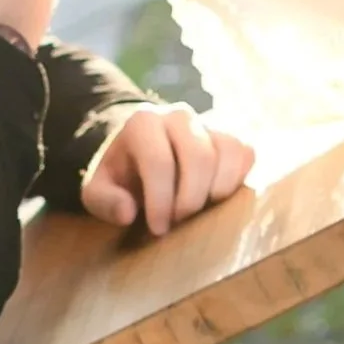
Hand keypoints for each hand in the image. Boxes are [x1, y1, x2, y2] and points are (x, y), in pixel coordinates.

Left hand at [81, 105, 254, 236]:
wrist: (140, 152)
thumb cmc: (121, 175)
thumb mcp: (98, 190)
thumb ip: (104, 201)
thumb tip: (128, 212)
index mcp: (142, 123)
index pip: (159, 161)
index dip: (160, 199)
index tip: (157, 228)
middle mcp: (178, 115)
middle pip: (199, 156)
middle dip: (190, 199)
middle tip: (179, 222)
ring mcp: (208, 122)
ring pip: (228, 152)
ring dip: (217, 191)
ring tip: (198, 211)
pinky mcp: (229, 136)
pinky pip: (246, 153)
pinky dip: (237, 180)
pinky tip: (215, 198)